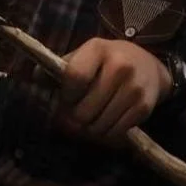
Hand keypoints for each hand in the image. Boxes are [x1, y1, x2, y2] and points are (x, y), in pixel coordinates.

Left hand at [54, 38, 173, 146]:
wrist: (149, 67)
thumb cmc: (107, 61)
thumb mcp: (84, 55)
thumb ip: (60, 68)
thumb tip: (36, 77)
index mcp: (98, 49)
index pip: (74, 77)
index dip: (66, 95)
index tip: (67, 99)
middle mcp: (120, 66)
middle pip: (84, 110)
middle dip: (74, 119)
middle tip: (75, 116)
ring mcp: (134, 88)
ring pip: (99, 126)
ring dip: (89, 130)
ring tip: (88, 122)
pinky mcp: (144, 107)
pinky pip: (115, 133)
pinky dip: (105, 136)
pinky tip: (104, 125)